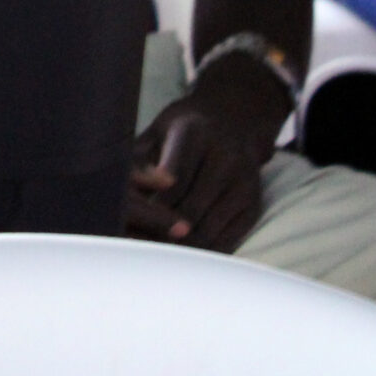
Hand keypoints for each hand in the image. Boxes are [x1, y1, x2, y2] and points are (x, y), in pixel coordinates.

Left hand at [125, 92, 267, 252]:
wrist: (234, 121)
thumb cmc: (182, 131)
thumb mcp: (157, 131)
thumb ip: (140, 160)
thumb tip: (122, 193)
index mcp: (195, 134)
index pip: (174, 178)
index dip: (154, 204)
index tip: (134, 222)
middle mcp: (226, 158)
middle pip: (190, 209)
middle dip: (161, 230)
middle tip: (136, 246)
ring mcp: (244, 184)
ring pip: (207, 229)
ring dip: (180, 247)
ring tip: (152, 254)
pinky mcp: (253, 205)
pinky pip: (226, 239)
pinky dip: (201, 251)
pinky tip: (179, 254)